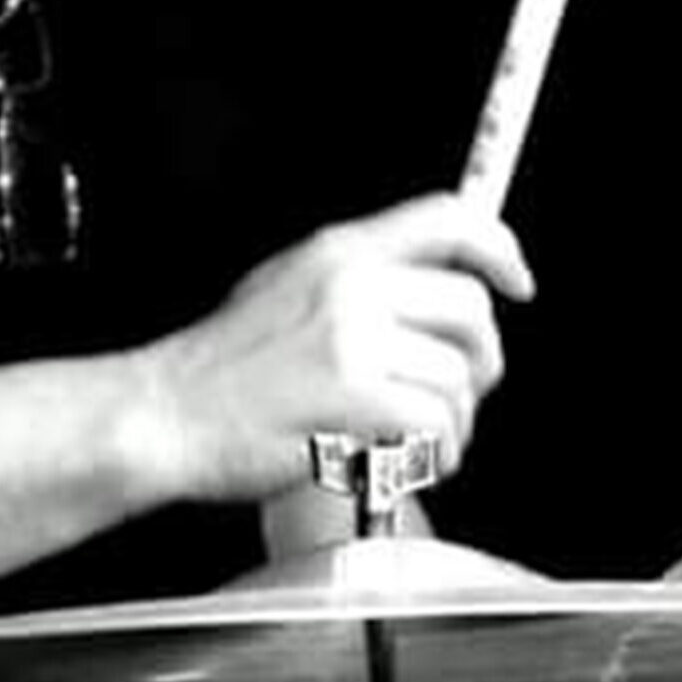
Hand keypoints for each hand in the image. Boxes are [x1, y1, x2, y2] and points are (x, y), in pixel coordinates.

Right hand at [144, 192, 534, 502]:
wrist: (163, 414)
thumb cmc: (218, 369)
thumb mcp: (284, 288)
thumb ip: (355, 281)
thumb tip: (422, 295)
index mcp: (336, 252)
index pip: (448, 220)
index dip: (499, 248)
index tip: (518, 281)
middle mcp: (350, 286)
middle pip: (471, 309)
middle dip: (479, 361)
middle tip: (454, 392)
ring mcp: (353, 340)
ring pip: (458, 377)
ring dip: (452, 422)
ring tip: (411, 440)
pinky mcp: (355, 398)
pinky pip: (436, 425)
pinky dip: (433, 455)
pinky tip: (398, 461)